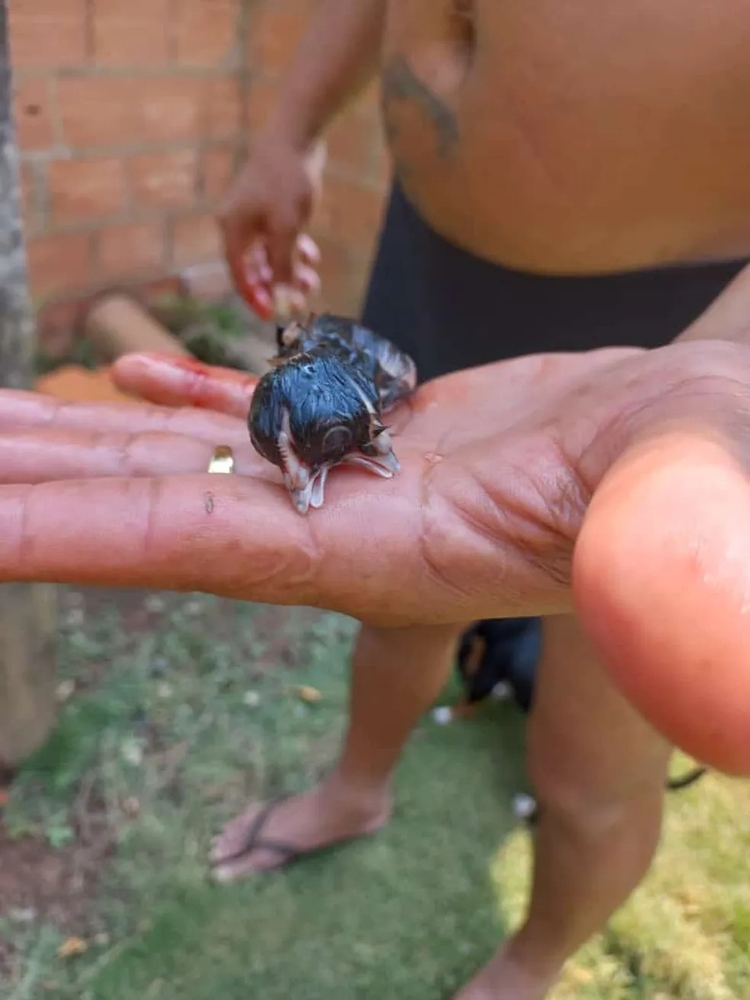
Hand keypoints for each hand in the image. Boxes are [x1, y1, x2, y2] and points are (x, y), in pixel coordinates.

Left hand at [0, 341, 748, 772]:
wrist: (692, 447)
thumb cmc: (701, 475)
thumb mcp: (688, 509)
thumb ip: (672, 563)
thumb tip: (705, 620)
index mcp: (381, 552)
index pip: (190, 545)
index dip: (67, 535)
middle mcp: (338, 528)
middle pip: (153, 506)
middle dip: (39, 486)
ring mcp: (350, 482)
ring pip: (192, 459)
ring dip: (89, 439)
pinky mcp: (374, 438)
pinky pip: (258, 419)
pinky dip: (185, 400)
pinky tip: (127, 373)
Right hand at [218, 137, 325, 318]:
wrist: (297, 135)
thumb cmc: (287, 182)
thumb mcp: (287, 231)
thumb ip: (283, 268)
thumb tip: (282, 303)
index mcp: (232, 230)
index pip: (239, 276)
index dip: (257, 299)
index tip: (275, 317)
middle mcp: (237, 224)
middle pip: (255, 268)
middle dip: (278, 286)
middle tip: (302, 300)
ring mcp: (254, 215)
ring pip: (270, 255)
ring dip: (290, 270)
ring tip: (312, 280)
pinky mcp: (270, 207)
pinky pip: (278, 239)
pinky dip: (293, 250)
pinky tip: (311, 255)